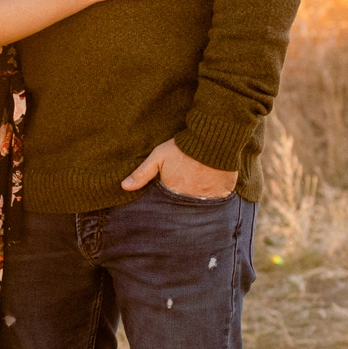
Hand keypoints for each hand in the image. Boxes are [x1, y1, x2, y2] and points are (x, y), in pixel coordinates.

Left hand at [120, 138, 238, 197]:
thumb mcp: (159, 156)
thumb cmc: (183, 147)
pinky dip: (212, 200)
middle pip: (183, 209)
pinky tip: (209, 192)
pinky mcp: (223, 195)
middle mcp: (190, 200)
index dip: (165, 204)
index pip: (166, 206)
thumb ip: (142, 173)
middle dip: (181, 206)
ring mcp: (208, 199)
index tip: (169, 197)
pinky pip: (216, 204)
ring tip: (196, 195)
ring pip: (199, 208)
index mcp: (173, 192)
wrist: (213, 139)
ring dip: (196, 203)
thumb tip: (124, 186)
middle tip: (182, 195)